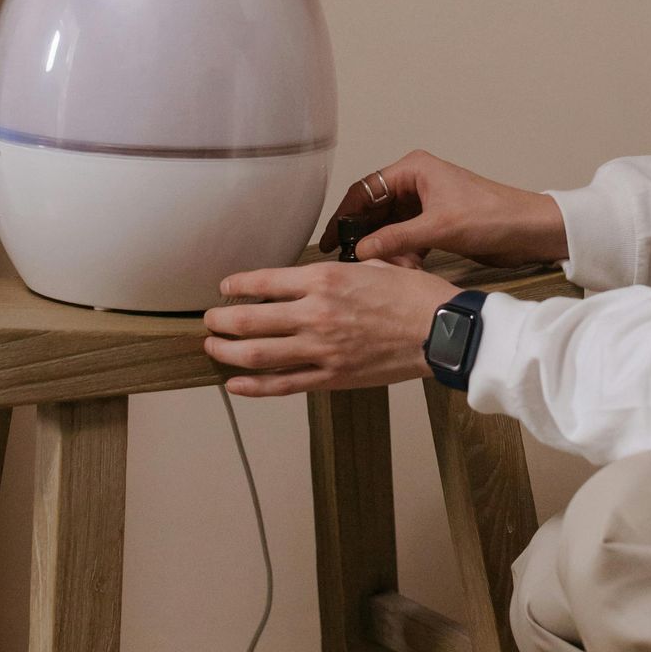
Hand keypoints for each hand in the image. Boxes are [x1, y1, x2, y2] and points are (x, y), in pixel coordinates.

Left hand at [203, 260, 454, 397]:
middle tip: (209, 320)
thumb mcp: (374, 264)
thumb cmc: (414, 295)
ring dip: (227, 351)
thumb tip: (319, 274)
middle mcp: (315, 312)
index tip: (224, 287)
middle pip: (249, 318)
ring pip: (257, 353)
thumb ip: (340, 269)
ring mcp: (321, 348)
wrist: (441, 331)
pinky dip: (253, 387)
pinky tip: (235, 384)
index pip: (264, 281)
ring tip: (213, 347)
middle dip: (221, 320)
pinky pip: (282, 384)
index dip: (236, 285)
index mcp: (325, 279)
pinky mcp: (331, 376)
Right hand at [324, 150, 567, 270]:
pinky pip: (405, 237)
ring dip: (385, 248)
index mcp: (414, 169)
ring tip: (382, 269)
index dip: (344, 215)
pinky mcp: (435, 223)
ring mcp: (425, 203)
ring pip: (389, 227)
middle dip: (365, 235)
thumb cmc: (493, 216)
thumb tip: (360, 251)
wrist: (530, 230)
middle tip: (348, 260)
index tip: (330, 240)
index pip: (365, 189)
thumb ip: (395, 239)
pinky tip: (404, 269)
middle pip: (374, 209)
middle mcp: (416, 181)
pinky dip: (401, 253)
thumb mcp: (438, 228)